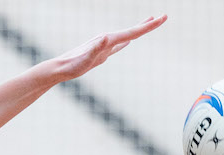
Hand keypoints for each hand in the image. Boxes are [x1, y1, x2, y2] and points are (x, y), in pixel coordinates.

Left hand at [49, 15, 167, 81]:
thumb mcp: (86, 58)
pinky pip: (119, 45)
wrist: (60, 68)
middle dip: (148, 24)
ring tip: (148, 22)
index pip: (133, 32)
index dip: (149, 25)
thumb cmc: (73, 65)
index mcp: (108, 40)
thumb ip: (96, 48)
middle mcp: (108, 39)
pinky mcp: (102, 52)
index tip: (162, 18)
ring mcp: (105, 45)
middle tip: (163, 17)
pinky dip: (127, 41)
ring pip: (127, 35)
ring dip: (139, 29)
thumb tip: (106, 37)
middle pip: (132, 30)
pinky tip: (128, 41)